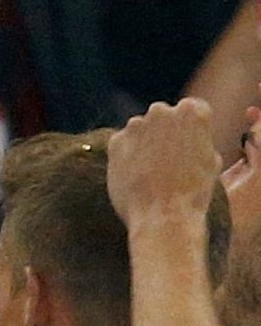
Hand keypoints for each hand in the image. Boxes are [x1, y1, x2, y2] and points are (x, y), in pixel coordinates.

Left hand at [107, 98, 221, 226]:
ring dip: (145, 143)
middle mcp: (161, 111)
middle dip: (165, 132)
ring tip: (153, 173)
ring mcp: (135, 125)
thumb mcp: (210, 161)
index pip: (193, 108)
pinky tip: (137, 176)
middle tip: (170, 160)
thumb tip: (187, 134)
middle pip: (163, 116)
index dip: (192, 128)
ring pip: (140, 129)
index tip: (190, 144)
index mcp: (192, 113)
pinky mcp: (115, 140)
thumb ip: (198, 139)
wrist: (164, 216)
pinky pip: (124, 144)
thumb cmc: (194, 193)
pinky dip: (128, 156)